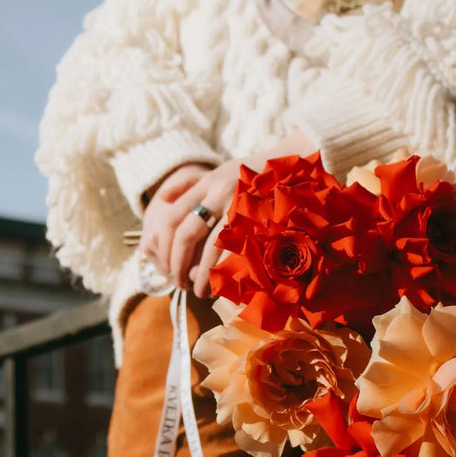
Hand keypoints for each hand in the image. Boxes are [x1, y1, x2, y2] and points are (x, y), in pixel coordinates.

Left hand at [141, 129, 316, 296]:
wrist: (295, 165)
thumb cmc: (252, 173)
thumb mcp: (220, 171)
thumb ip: (190, 184)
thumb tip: (161, 198)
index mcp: (207, 182)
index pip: (172, 217)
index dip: (164, 246)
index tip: (165, 265)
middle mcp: (221, 192)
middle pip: (187, 234)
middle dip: (178, 263)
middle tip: (179, 283)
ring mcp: (242, 207)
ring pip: (211, 248)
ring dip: (202, 275)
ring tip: (199, 291)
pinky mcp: (262, 222)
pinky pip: (239, 253)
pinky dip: (228, 271)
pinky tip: (222, 284)